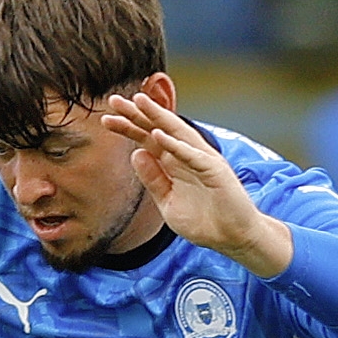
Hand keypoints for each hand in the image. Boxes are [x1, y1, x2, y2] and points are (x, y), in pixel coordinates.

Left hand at [98, 93, 291, 277]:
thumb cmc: (204, 221)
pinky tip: (159, 134)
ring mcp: (201, 160)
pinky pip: (192, 155)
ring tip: (139, 101)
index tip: (105, 119)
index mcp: (173, 163)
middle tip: (114, 100)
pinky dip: (176, 145)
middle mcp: (186, 156)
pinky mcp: (215, 171)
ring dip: (158, 116)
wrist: (232, 238)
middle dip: (137, 113)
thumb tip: (135, 154)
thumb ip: (153, 180)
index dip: (127, 127)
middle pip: (158, 129)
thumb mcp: (168, 202)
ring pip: (176, 133)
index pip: (146, 139)